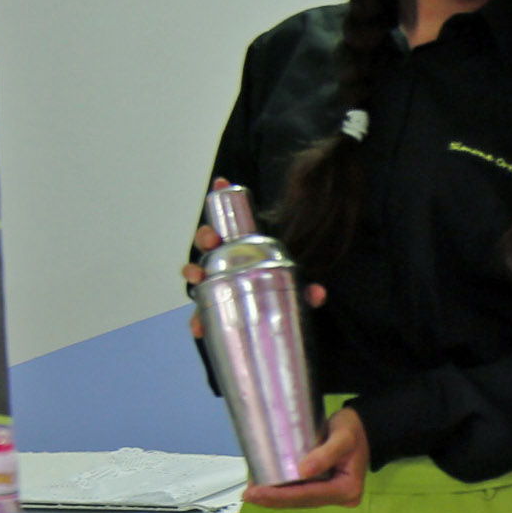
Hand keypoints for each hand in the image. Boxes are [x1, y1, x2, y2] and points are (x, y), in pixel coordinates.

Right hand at [186, 181, 324, 337]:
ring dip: (193, 271)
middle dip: (206, 237)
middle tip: (212, 240)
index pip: (231, 220)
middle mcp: (225, 262)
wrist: (272, 316)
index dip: (222, 197)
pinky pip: (202, 313)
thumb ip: (306, 289)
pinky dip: (198, 321)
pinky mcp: (214, 307)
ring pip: (199, 273)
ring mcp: (217, 283)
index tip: (221, 184)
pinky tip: (198, 328)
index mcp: (242, 249)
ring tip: (197, 277)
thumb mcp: (296, 287)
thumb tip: (318, 293)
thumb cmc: (278, 290)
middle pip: (208, 243)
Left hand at [242, 406, 368, 509]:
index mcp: (347, 489)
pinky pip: (301, 493)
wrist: (363, 428)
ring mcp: (333, 495)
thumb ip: (327, 453)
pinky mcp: (325, 490)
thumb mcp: (344, 437)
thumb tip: (303, 472)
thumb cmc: (353, 429)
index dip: (281, 496)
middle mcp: (341, 497)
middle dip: (273, 500)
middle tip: (248, 494)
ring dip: (275, 498)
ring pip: (299, 500)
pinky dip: (282, 491)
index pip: (309, 495)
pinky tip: (265, 487)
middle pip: (302, 501)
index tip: (257, 493)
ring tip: (252, 492)